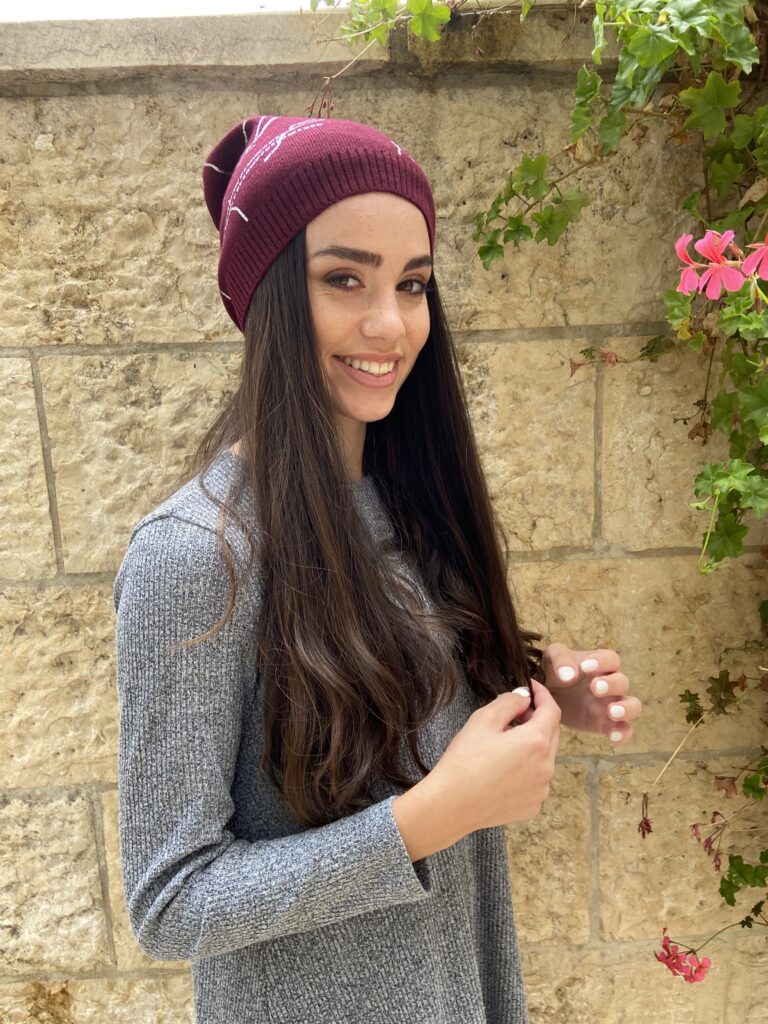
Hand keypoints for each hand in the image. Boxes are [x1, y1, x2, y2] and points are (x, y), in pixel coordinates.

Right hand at [426, 679, 560, 833]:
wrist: (451, 805)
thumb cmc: (464, 761)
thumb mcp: (483, 720)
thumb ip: (510, 702)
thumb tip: (524, 697)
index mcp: (537, 742)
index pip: (552, 710)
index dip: (542, 694)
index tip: (531, 687)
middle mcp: (546, 767)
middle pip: (551, 733)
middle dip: (536, 719)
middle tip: (512, 713)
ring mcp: (541, 789)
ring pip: (544, 757)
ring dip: (531, 745)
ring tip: (502, 744)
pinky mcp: (532, 806)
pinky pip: (536, 779)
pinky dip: (526, 768)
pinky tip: (503, 769)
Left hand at [527, 642, 641, 744]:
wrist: (545, 697)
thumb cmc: (552, 671)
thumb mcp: (552, 657)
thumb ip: (560, 660)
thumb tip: (568, 674)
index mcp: (599, 664)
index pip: (611, 659)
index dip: (602, 661)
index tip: (586, 666)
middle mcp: (610, 683)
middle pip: (622, 682)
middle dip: (612, 685)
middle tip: (595, 688)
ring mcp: (610, 704)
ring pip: (632, 705)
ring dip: (626, 709)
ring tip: (612, 712)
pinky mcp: (604, 724)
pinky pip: (623, 729)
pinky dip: (622, 733)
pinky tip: (613, 737)